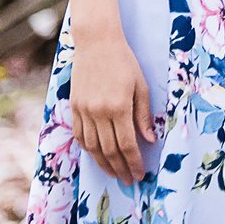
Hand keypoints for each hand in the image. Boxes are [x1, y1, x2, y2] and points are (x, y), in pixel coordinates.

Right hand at [70, 31, 157, 182]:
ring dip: (103, 164)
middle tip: (128, 180)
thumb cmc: (125, 62)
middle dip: (120, 168)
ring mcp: (84, 110)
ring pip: (92, 147)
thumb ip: (144, 115)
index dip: (133, 162)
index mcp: (119, 106)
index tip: (139, 174)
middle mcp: (99, 112)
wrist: (97, 43)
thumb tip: (149, 140)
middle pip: (109, 150)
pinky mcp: (74, 107)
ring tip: (114, 174)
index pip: (127, 144)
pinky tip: (97, 157)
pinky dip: (88, 150)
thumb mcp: (141, 86)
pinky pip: (80, 136)